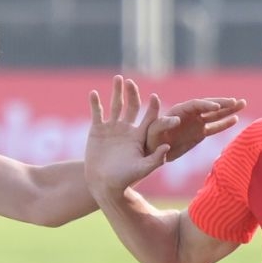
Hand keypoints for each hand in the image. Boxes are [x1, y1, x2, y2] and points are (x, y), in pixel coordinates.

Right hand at [86, 75, 172, 195]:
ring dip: (117, 92)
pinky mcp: (97, 130)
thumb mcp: (141, 170)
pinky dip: (95, 103)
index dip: (152, 108)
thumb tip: (167, 147)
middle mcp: (127, 129)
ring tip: (118, 78)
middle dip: (132, 94)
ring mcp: (112, 128)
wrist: (103, 184)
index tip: (155, 97)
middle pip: (132, 106)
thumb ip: (155, 159)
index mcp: (139, 137)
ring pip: (115, 105)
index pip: (149, 118)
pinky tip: (94, 93)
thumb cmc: (125, 180)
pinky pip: (97, 113)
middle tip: (131, 82)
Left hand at [148, 96, 246, 161]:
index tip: (217, 107)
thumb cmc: (150, 140)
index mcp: (179, 111)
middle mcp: (189, 114)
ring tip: (243, 104)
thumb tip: (176, 119)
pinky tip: (236, 119)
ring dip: (228, 109)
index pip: (195, 105)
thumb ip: (163, 123)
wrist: (153, 152)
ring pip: (215, 114)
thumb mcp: (153, 131)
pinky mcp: (200, 133)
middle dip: (223, 104)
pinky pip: (214, 127)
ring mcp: (196, 123)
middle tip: (236, 102)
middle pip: (209, 106)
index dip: (206, 105)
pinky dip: (224, 123)